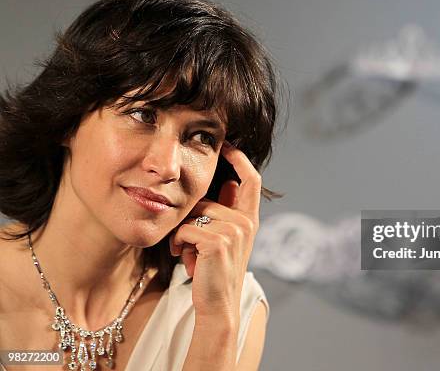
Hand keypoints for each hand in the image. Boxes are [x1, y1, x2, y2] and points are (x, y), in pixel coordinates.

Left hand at [169, 142, 260, 321]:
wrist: (217, 304)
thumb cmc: (215, 270)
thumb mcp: (224, 238)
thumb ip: (225, 210)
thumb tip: (226, 181)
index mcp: (250, 219)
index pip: (251, 179)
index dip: (240, 158)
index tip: (226, 144)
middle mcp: (246, 222)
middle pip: (206, 198)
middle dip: (189, 215)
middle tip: (190, 242)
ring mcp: (234, 231)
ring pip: (192, 213)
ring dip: (182, 233)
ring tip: (188, 253)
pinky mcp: (217, 241)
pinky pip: (184, 228)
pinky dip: (178, 243)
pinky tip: (183, 258)